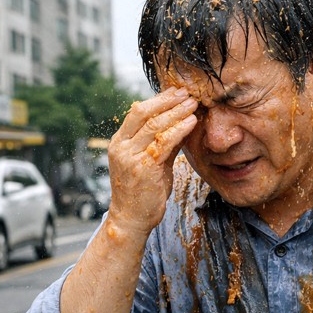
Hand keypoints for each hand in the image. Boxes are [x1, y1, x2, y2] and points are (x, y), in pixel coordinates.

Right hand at [106, 87, 198, 233]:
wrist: (130, 220)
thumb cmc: (141, 192)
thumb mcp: (150, 162)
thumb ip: (161, 144)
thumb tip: (180, 123)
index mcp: (119, 142)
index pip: (137, 112)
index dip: (158, 99)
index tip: (176, 92)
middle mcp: (121, 147)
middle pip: (143, 113)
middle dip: (167, 100)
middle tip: (187, 93)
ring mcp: (130, 157)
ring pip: (154, 125)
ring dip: (176, 112)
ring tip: (193, 104)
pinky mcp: (143, 168)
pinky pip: (163, 143)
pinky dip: (179, 130)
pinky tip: (192, 122)